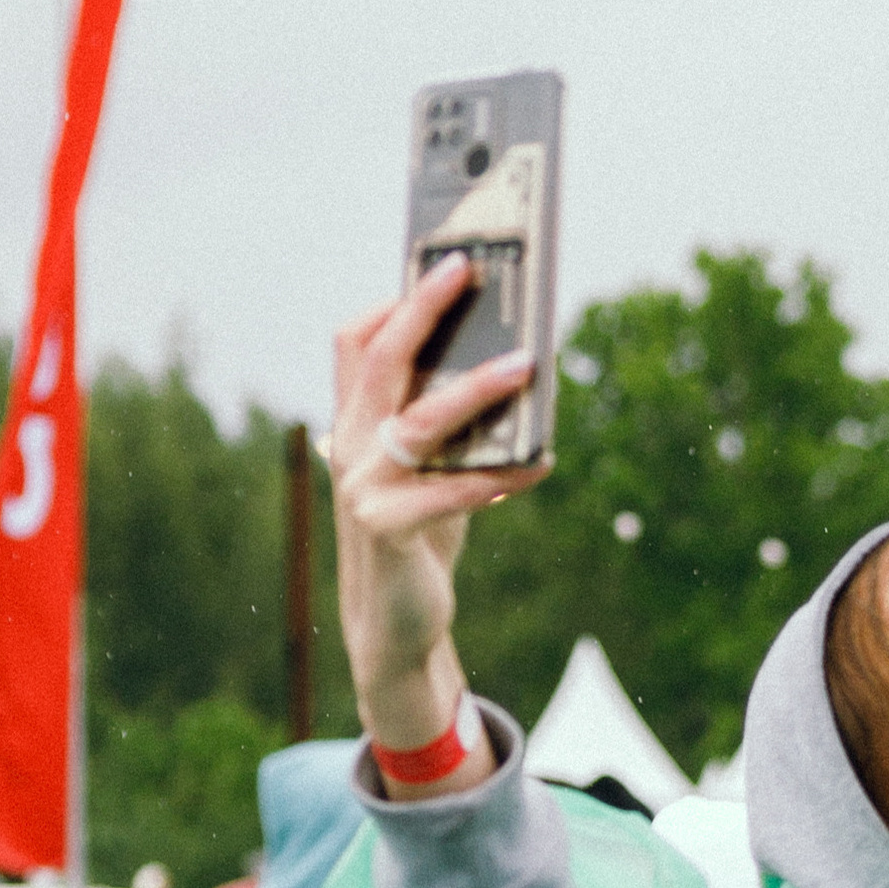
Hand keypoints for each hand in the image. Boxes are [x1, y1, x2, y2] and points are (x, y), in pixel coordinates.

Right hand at [330, 256, 545, 789]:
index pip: (354, 342)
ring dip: (475, 391)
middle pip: (381, 360)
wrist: (393, 622)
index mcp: (355, 421)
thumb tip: (516, 360)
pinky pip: (450, 493)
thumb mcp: (431, 466)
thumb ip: (450, 421)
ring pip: (419, 422)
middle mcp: (349, 445)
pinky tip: (540, 465)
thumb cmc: (422, 531)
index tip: (440, 265)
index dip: (391, 301)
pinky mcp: (387, 530)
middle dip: (424, 309)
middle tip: (467, 270)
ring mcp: (362, 487)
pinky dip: (498, 478)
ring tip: (525, 367)